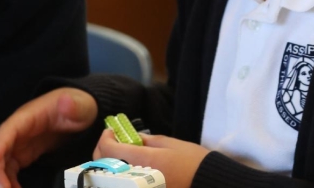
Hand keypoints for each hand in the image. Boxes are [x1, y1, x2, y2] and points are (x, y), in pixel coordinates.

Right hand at [0, 88, 97, 187]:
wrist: (79, 112)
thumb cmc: (78, 107)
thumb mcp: (81, 105)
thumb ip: (74, 105)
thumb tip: (66, 102)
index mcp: (29, 116)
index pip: (8, 129)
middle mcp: (18, 130)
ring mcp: (18, 143)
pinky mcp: (22, 155)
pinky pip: (9, 170)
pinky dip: (8, 182)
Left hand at [93, 130, 209, 187]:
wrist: (209, 183)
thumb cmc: (193, 162)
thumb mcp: (170, 144)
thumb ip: (147, 141)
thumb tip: (131, 139)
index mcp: (144, 161)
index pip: (110, 150)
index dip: (106, 138)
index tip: (110, 131)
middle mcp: (137, 180)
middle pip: (105, 168)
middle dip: (104, 152)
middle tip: (112, 142)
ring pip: (112, 180)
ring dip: (110, 166)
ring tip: (119, 155)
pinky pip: (125, 185)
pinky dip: (121, 177)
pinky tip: (128, 168)